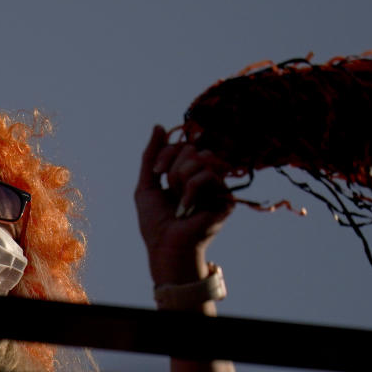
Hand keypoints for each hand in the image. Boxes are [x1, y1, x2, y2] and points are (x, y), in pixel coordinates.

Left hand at [135, 125, 233, 285]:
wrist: (165, 245)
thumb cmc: (155, 222)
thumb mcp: (146, 185)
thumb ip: (151, 155)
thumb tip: (159, 126)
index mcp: (187, 174)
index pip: (182, 146)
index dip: (167, 152)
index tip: (156, 171)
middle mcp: (204, 178)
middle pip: (192, 148)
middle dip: (174, 168)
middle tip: (170, 190)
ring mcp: (216, 187)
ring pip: (202, 158)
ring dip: (181, 179)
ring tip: (179, 201)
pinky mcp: (225, 198)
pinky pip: (208, 175)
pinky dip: (191, 190)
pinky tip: (187, 208)